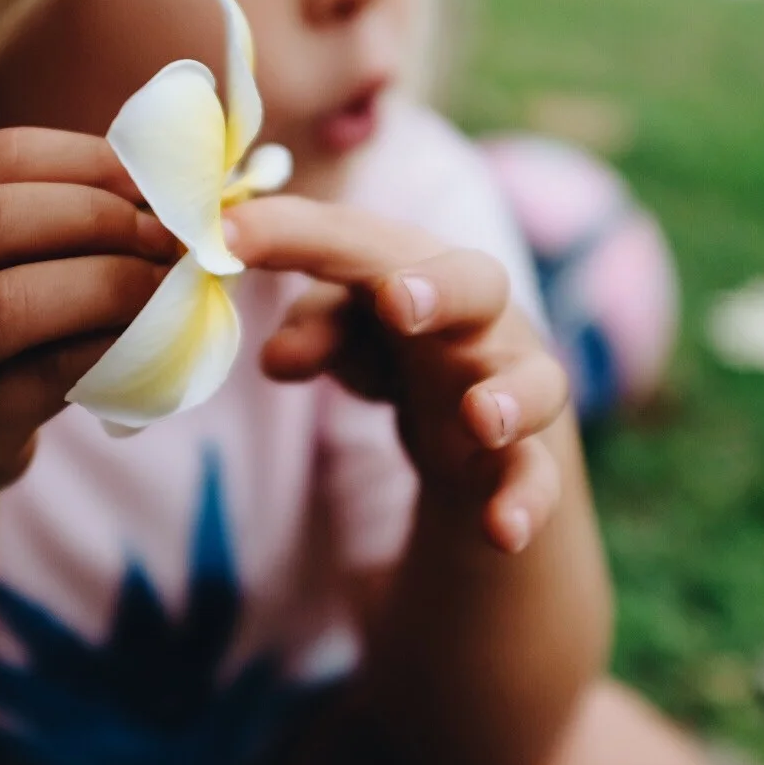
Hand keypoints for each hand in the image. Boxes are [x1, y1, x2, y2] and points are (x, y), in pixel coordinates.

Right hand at [0, 128, 177, 504]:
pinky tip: (146, 333)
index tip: (146, 176)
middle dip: (94, 218)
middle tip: (163, 233)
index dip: (81, 160)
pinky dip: (107, 343)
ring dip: (105, 282)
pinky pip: (44, 374)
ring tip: (161, 281)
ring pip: (7, 302)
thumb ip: (37, 211)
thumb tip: (158, 181)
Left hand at [225, 195, 570, 552]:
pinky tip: (502, 530)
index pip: (357, 242)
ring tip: (482, 418)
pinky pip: (536, 479)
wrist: (486, 412)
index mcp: (418, 267)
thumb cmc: (398, 342)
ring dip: (508, 397)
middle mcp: (480, 317)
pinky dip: (524, 502)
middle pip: (477, 283)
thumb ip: (315, 331)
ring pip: (535, 381)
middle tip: (397, 302)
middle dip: (440, 289)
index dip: (294, 234)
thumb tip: (275, 358)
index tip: (226, 237)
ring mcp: (512, 386)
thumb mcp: (347, 331)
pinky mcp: (527, 459)